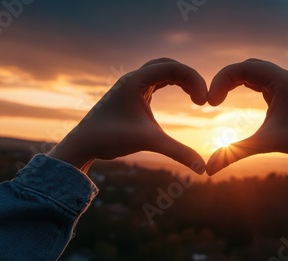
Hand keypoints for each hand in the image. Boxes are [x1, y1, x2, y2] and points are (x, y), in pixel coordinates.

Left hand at [48, 58, 207, 173]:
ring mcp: (132, 85)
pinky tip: (183, 96)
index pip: (172, 67)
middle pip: (168, 64)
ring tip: (196, 97)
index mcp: (135, 81)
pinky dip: (173, 84)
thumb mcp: (149, 142)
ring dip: (181, 80)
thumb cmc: (110, 139)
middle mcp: (133, 78)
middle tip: (202, 98)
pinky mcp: (132, 95)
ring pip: (162, 71)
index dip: (193, 80)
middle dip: (189, 77)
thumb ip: (178, 152)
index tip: (204, 101)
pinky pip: (157, 82)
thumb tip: (202, 169)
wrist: (83, 144)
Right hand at [206, 59, 287, 174]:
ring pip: (257, 73)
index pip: (241, 68)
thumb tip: (209, 170)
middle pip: (247, 66)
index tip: (211, 103)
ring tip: (222, 98)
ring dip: (238, 81)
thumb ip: (236, 153)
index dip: (221, 81)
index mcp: (280, 79)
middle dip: (227, 79)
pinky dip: (249, 87)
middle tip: (214, 99)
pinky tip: (242, 100)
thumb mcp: (268, 143)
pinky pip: (265, 83)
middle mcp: (285, 77)